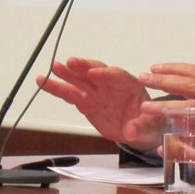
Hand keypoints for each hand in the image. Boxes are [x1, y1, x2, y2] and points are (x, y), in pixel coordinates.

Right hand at [36, 56, 159, 148]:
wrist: (140, 130)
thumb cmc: (148, 121)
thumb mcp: (151, 125)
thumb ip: (141, 126)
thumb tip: (131, 130)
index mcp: (129, 85)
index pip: (117, 75)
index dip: (106, 73)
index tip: (94, 73)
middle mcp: (110, 85)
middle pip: (95, 71)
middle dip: (83, 67)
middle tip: (71, 62)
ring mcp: (96, 92)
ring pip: (79, 81)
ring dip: (66, 75)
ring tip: (52, 68)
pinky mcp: (86, 102)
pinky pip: (70, 94)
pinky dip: (57, 88)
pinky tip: (43, 82)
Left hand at [138, 62, 194, 171]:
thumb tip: (188, 104)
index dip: (174, 68)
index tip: (156, 67)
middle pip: (190, 84)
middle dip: (165, 80)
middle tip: (145, 77)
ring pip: (191, 108)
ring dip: (166, 107)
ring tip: (147, 107)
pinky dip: (179, 143)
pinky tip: (164, 148)